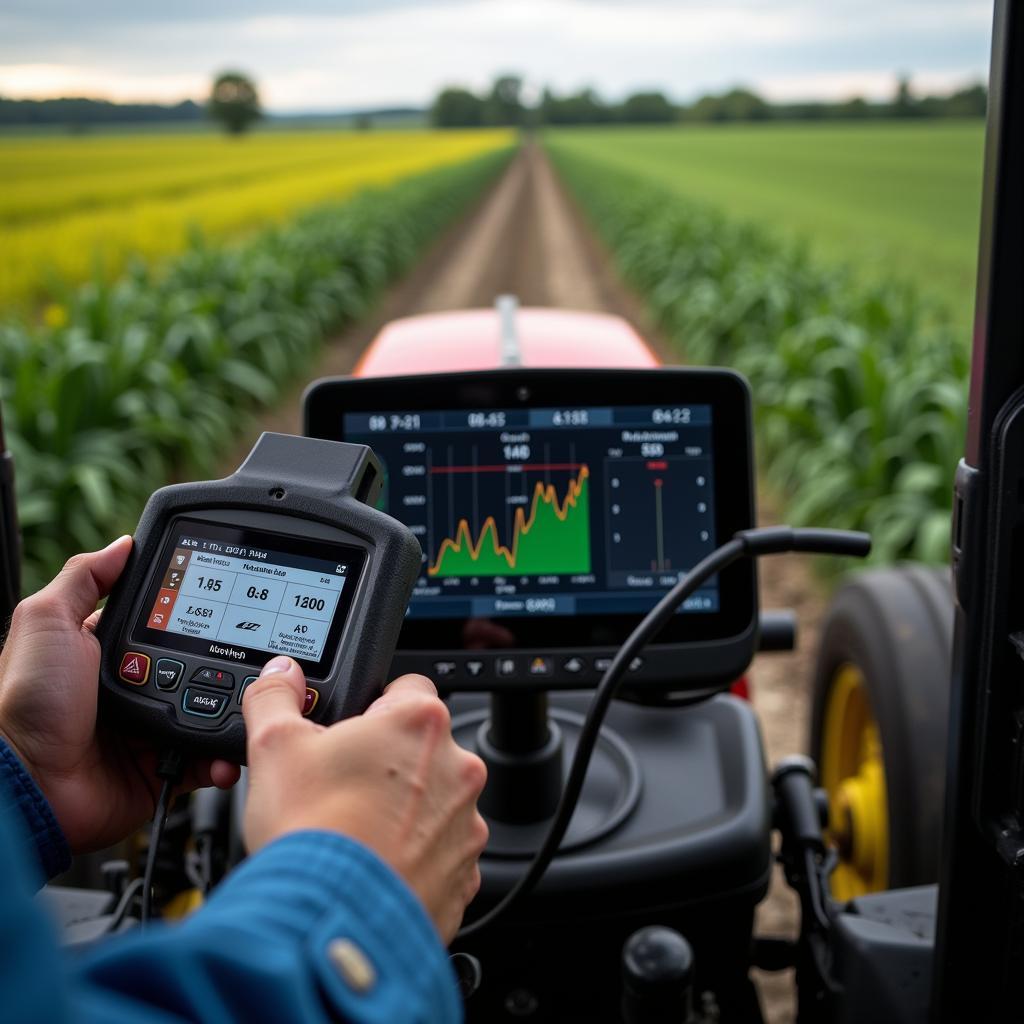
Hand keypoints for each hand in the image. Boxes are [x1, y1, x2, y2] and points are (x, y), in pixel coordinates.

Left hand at [0, 537, 239, 852]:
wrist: (28, 782)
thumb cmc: (26, 702)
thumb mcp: (46, 622)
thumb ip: (84, 578)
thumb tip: (122, 544)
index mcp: (109, 654)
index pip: (164, 625)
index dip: (193, 616)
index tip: (226, 606)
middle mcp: (133, 689)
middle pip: (196, 666)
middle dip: (224, 664)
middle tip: (247, 657)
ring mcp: (148, 729)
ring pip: (209, 711)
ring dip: (231, 709)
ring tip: (246, 701)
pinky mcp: (160, 768)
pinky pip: (203, 757)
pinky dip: (220, 754)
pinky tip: (227, 744)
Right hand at [242, 658, 488, 942]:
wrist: (331, 921)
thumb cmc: (310, 832)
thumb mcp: (274, 748)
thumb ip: (276, 700)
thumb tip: (279, 678)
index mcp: (420, 723)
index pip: (408, 687)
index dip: (375, 708)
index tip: (353, 733)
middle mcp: (458, 768)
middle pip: (422, 749)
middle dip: (388, 763)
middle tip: (342, 787)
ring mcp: (466, 824)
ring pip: (434, 802)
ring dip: (404, 811)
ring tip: (355, 832)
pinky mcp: (464, 874)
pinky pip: (440, 854)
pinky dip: (414, 858)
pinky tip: (375, 865)